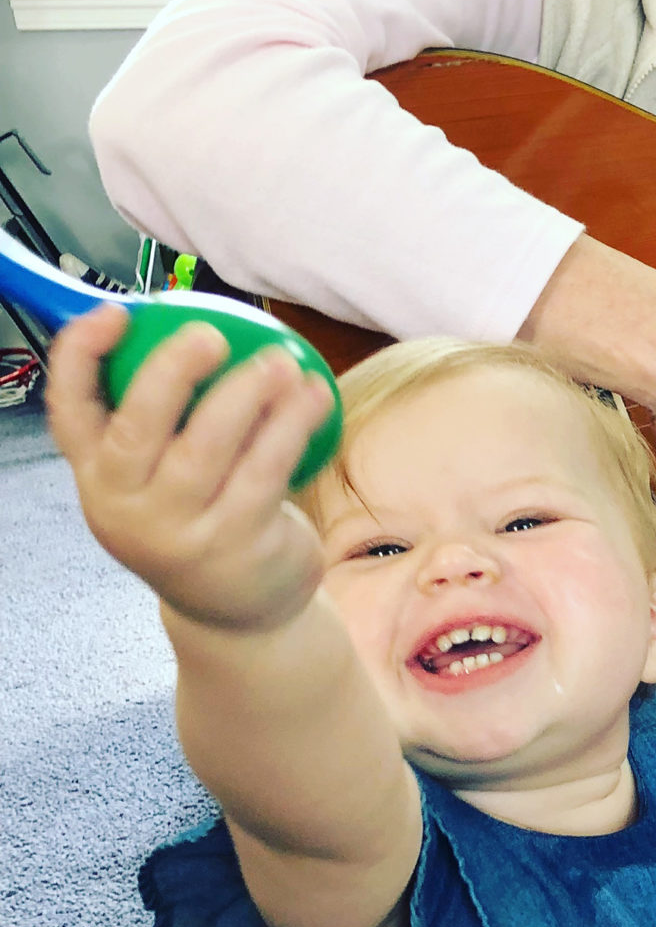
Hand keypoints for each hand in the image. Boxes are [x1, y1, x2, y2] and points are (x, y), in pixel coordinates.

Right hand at [47, 303, 332, 631]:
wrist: (239, 614)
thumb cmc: (200, 521)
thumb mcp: (158, 482)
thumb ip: (160, 421)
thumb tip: (185, 324)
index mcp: (97, 478)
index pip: (68, 412)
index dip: (79, 357)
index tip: (114, 312)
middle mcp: (125, 507)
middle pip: (137, 427)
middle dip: (171, 371)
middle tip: (211, 334)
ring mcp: (178, 532)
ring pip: (208, 447)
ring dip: (248, 394)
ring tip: (282, 360)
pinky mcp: (236, 544)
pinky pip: (266, 470)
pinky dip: (293, 425)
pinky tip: (316, 395)